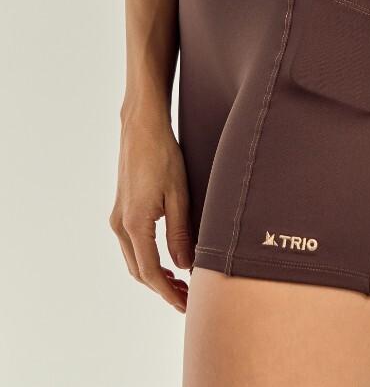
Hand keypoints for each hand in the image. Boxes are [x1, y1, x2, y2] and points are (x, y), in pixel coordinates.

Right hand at [109, 110, 192, 313]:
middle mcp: (120, 224)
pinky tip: (166, 258)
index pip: (150, 272)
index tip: (185, 305)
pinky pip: (132, 244)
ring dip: (154, 274)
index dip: (168, 293)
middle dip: (162, 288)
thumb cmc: (163, 156)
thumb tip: (184, 267)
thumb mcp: (179, 195)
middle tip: (186, 298)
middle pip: (139, 271)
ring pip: (134, 258)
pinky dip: (147, 258)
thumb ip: (180, 233)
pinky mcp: (121, 209)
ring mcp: (118, 216)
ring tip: (179, 282)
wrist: (142, 129)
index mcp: (135, 224)